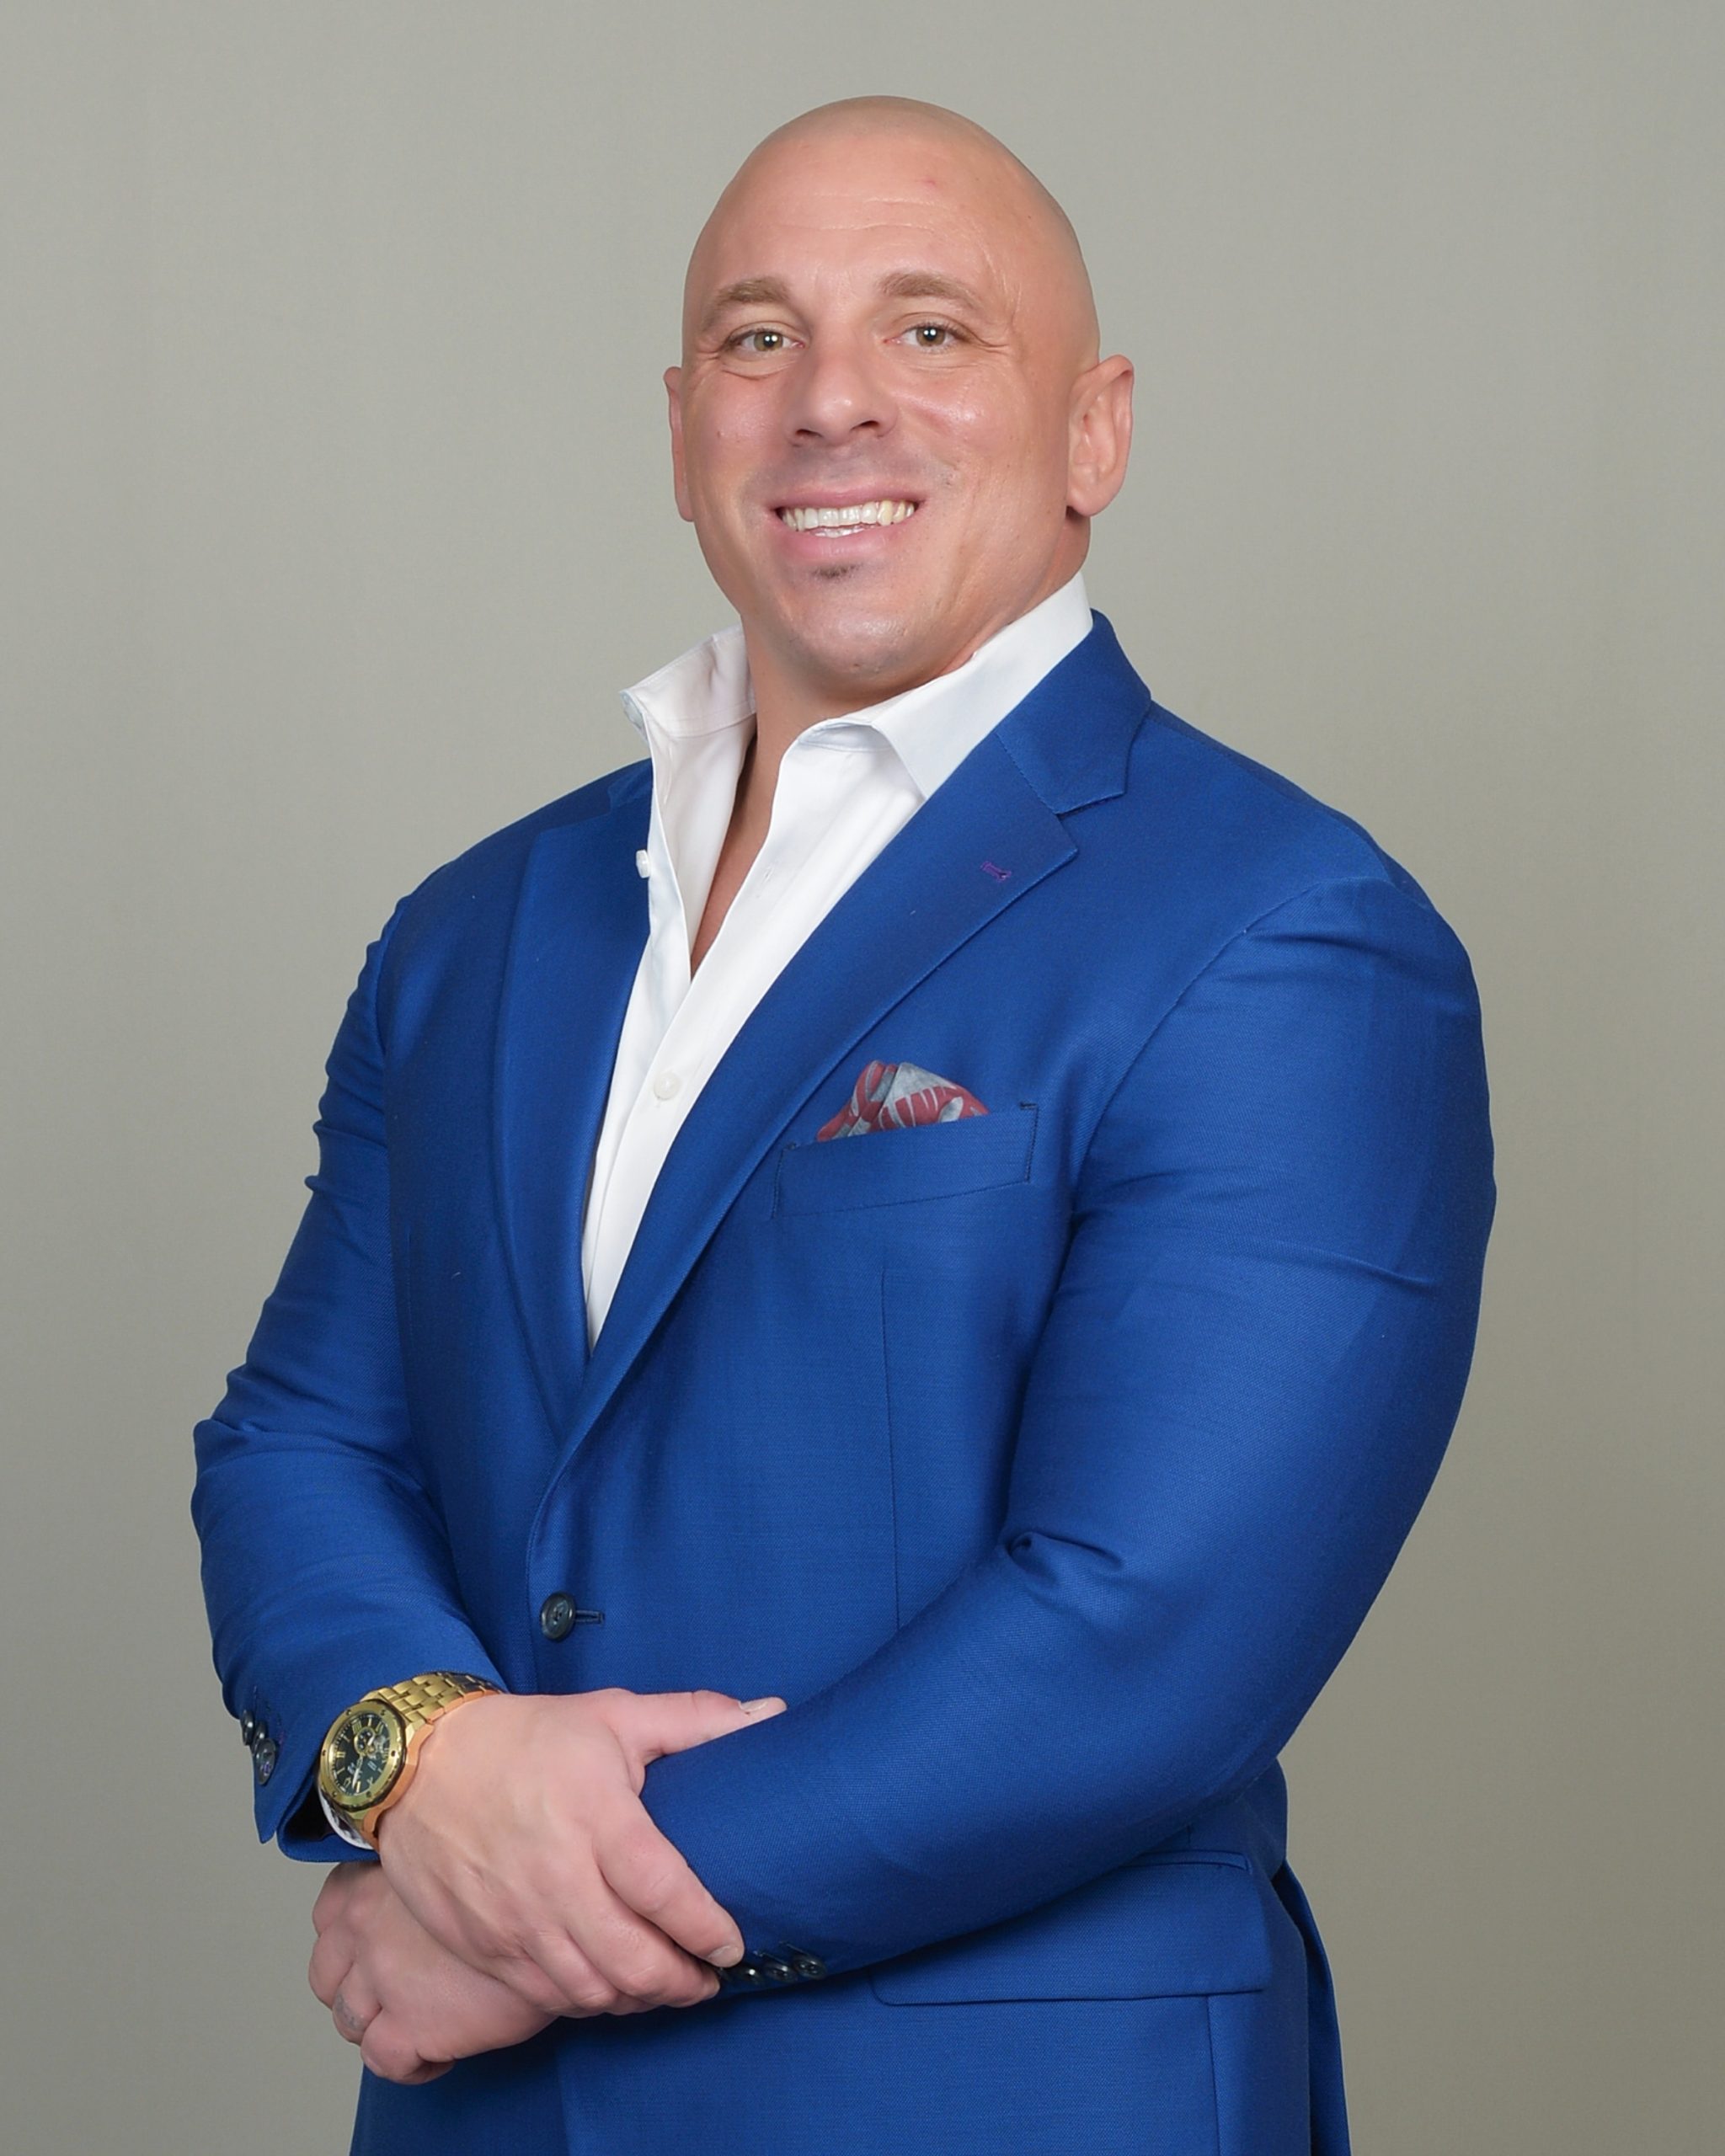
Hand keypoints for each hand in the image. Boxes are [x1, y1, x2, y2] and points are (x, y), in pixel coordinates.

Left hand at [310, 1862, 552, 2083]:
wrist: (562, 1922)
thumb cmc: (525, 1877)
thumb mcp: (467, 1856)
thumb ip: (432, 1873)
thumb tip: (432, 1885)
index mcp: (377, 1877)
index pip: (330, 1911)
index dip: (349, 1932)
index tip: (375, 1940)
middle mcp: (366, 1925)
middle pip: (326, 1971)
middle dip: (352, 1985)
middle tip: (393, 1989)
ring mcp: (380, 1978)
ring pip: (347, 2019)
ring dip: (375, 2025)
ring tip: (416, 2023)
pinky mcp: (407, 2026)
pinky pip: (381, 2060)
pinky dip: (405, 2064)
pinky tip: (437, 2055)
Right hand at [375, 1686, 787, 2017]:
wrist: (418, 1764)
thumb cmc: (525, 1737)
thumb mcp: (614, 1714)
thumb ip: (696, 1719)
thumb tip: (770, 1713)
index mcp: (597, 1816)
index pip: (666, 1892)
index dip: (707, 1929)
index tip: (733, 1944)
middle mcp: (558, 1878)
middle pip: (633, 1960)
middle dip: (682, 1982)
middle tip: (707, 1978)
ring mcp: (517, 1920)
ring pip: (592, 1989)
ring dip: (637, 1998)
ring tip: (664, 1985)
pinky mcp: (485, 1946)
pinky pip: (547, 1995)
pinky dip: (587, 2001)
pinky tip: (608, 1987)